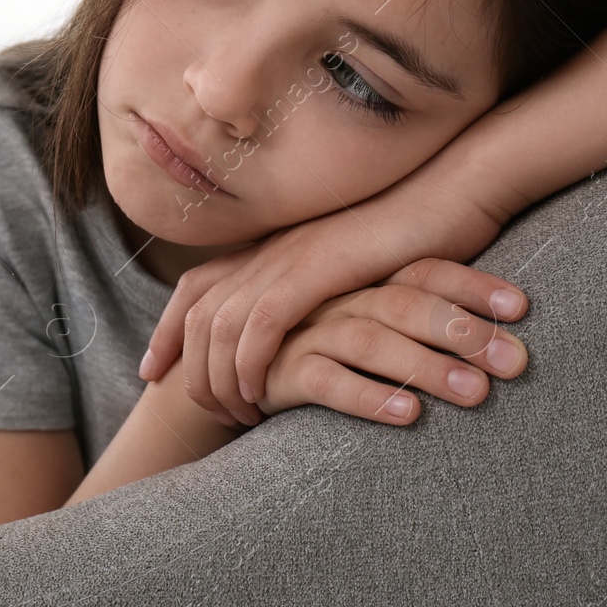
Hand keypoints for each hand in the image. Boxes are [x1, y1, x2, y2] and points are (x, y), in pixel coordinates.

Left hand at [139, 172, 515, 425]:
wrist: (455, 189)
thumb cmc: (422, 234)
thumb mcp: (359, 270)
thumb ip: (324, 293)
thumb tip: (310, 328)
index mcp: (275, 247)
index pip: (196, 287)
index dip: (168, 329)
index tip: (152, 371)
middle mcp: (271, 249)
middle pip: (198, 313)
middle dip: (186, 368)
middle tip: (202, 414)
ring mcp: (291, 255)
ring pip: (223, 325)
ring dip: (220, 377)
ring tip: (235, 417)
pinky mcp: (316, 268)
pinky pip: (262, 323)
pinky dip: (251, 362)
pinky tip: (260, 395)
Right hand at [246, 261, 530, 424]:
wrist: (236, 368)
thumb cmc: (322, 347)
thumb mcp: (371, 321)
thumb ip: (418, 321)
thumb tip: (496, 334)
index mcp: (363, 276)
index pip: (424, 270)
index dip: (472, 286)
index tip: (522, 308)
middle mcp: (337, 296)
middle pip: (406, 302)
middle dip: (464, 332)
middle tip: (516, 363)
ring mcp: (306, 330)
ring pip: (371, 339)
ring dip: (427, 366)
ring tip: (477, 395)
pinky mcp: (280, 370)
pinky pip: (324, 380)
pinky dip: (368, 396)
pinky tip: (410, 416)